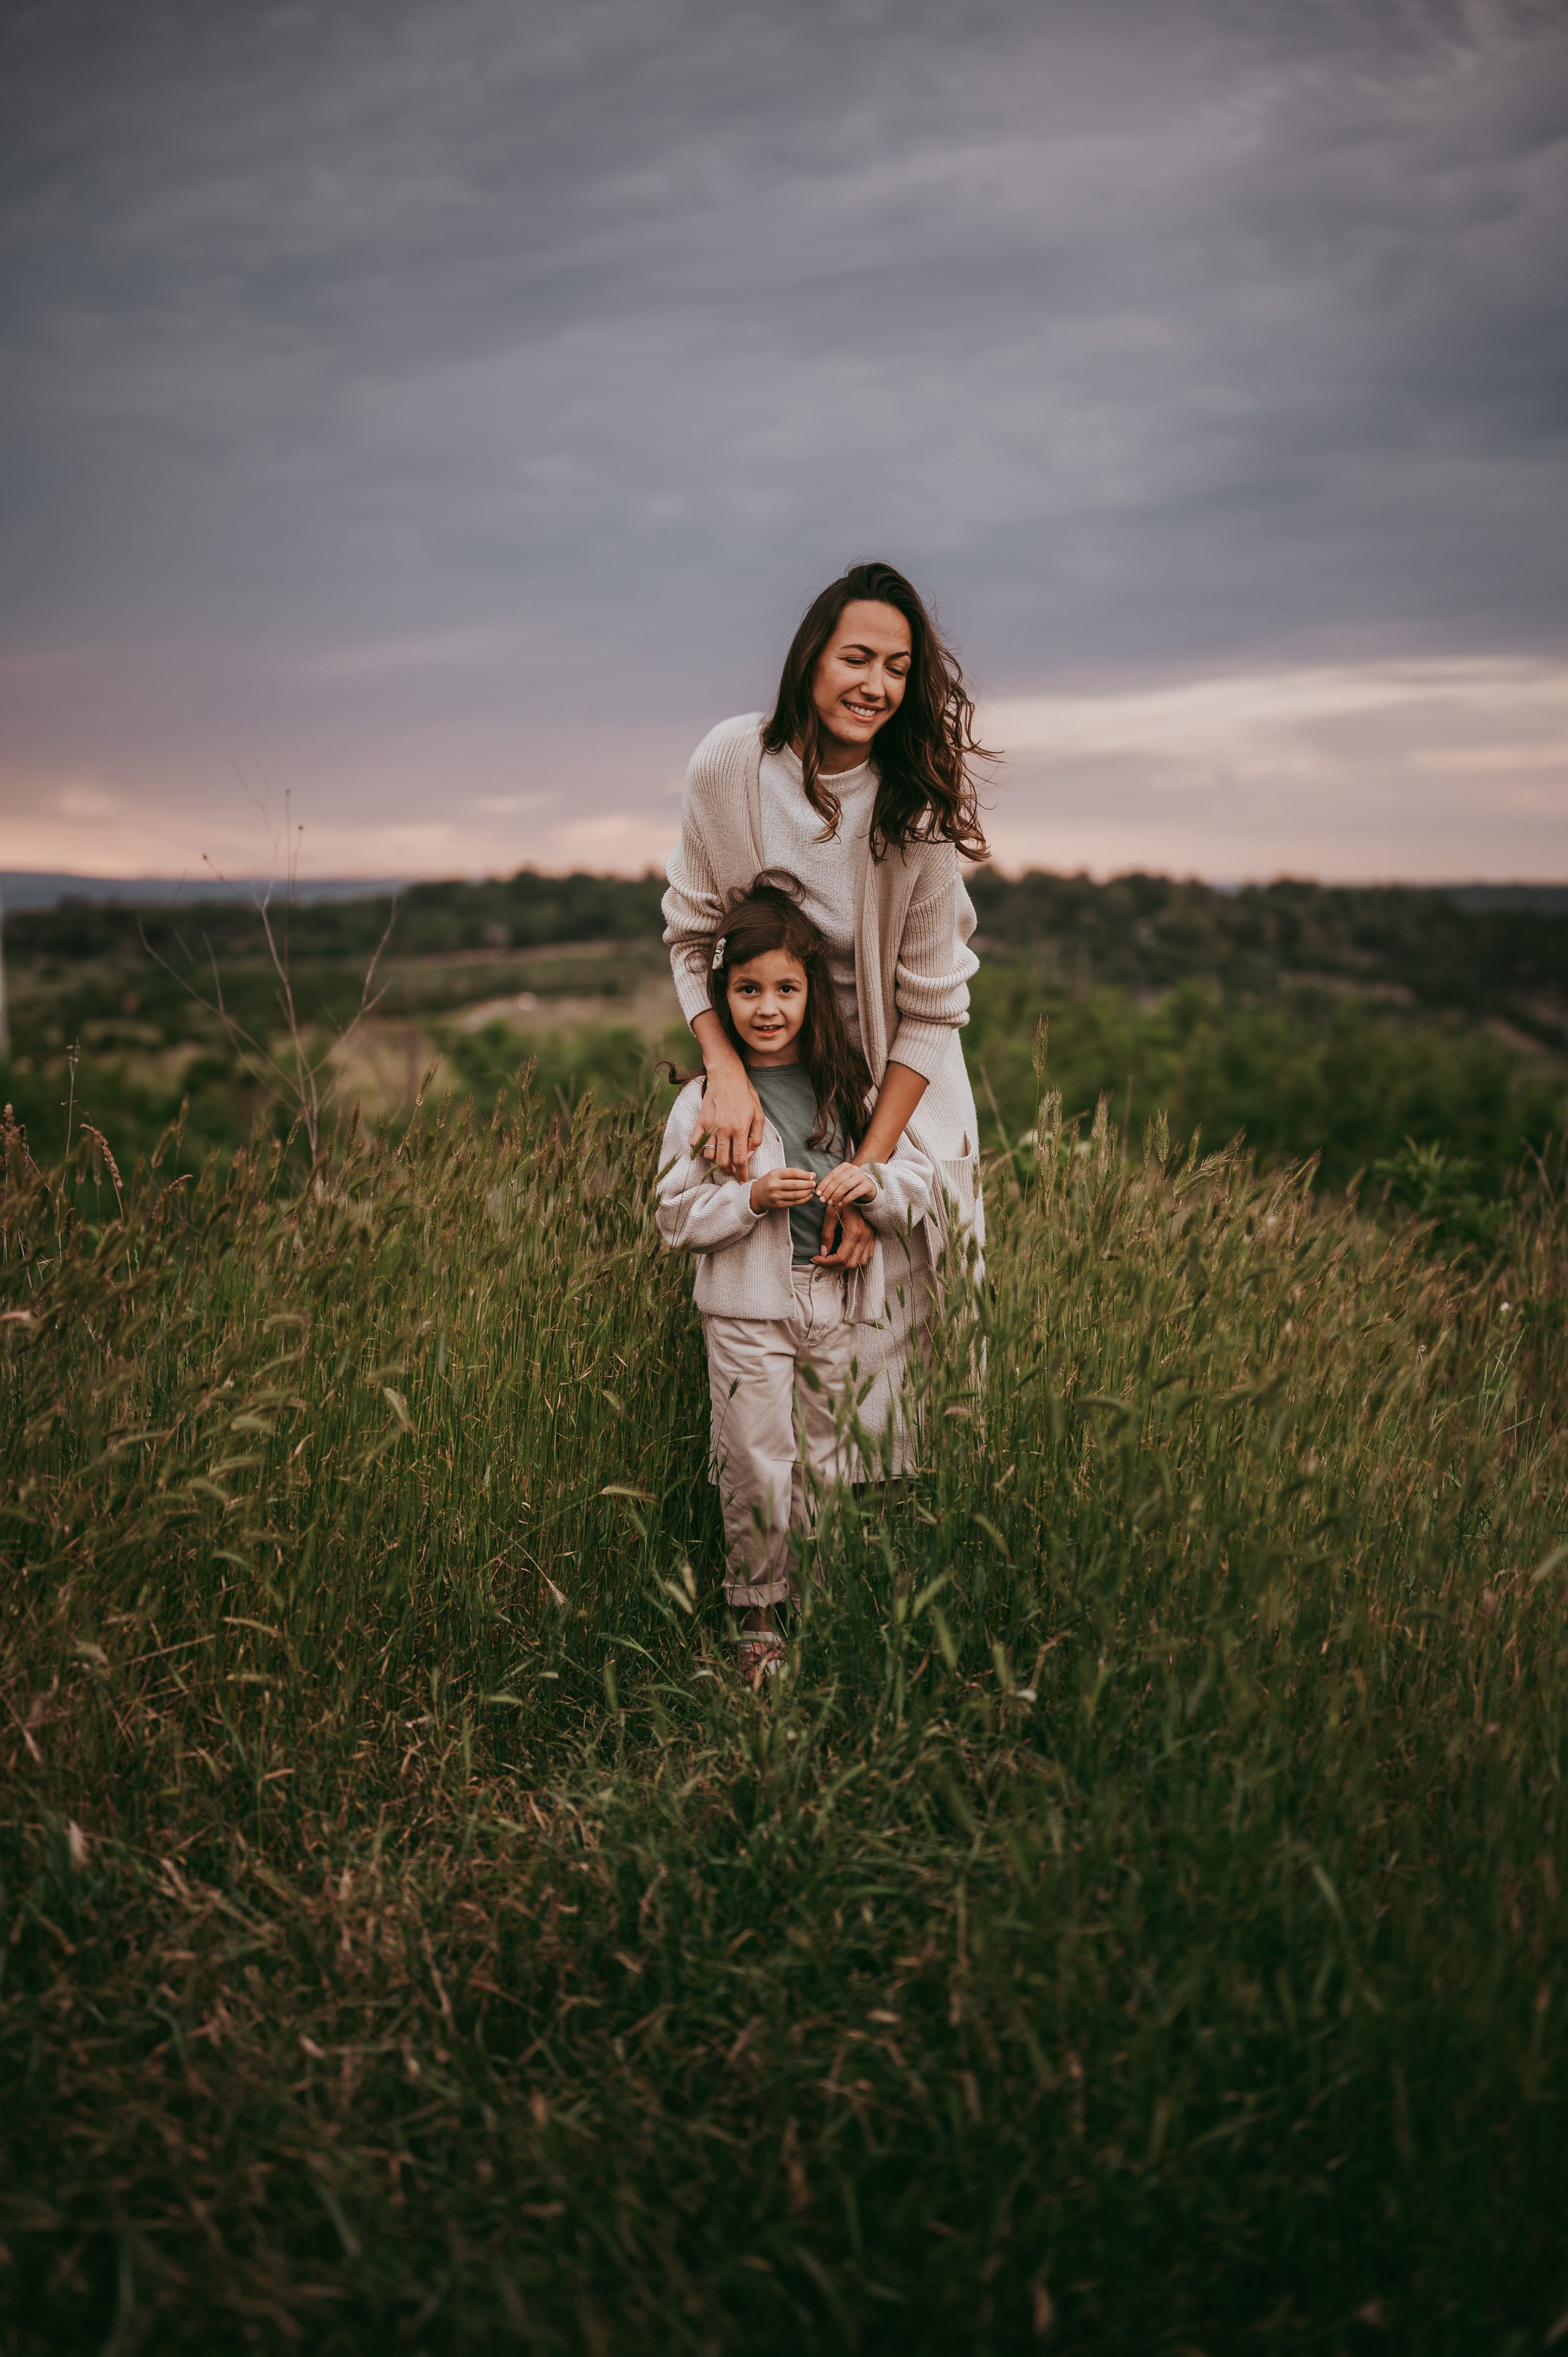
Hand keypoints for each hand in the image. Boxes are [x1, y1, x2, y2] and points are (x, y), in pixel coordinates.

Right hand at [690, 1013, 764, 1178]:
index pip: (740, 1159)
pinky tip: (706, 1151)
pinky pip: (695, 1143)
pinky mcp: (700, 1121)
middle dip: (729, 1171)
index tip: (742, 1181)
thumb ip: (756, 1136)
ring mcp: (710, 1126)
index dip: (741, 1173)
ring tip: (722, 1161)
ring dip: (716, 1162)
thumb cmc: (745, 1094)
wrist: (726, 1076)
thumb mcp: (759, 1114)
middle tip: (732, 1172)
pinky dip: (699, 1150)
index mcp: (740, 1129)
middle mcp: (724, 1130)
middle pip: (723, 1161)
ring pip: (709, 1155)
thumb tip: (750, 1153)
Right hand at [750, 1167, 818, 1212]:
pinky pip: (794, 1203)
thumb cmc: (768, 1182)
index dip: (805, 1174)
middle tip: (813, 1183)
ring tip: (811, 1189)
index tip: (811, 1175)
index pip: (793, 1172)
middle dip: (808, 1184)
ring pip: (796, 1195)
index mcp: (774, 1174)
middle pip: (796, 1185)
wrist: (755, 1196)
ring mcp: (776, 1196)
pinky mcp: (778, 1205)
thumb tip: (812, 1174)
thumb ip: (793, 1174)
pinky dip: (804, 1199)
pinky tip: (808, 1196)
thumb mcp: (777, 1174)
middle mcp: (774, 1185)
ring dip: (807, 1192)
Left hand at [814, 1200, 875, 1268]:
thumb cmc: (842, 1200)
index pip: (841, 1257)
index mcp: (854, 1231)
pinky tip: (843, 1256)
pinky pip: (865, 1258)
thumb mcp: (831, 1214)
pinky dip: (853, 1261)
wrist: (858, 1191)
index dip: (826, 1262)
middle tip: (820, 1261)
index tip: (815, 1258)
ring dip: (843, 1266)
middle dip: (833, 1266)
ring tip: (830, 1261)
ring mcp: (870, 1239)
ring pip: (859, 1264)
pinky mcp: (872, 1239)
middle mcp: (865, 1237)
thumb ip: (827, 1234)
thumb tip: (822, 1253)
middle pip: (850, 1264)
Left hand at [815, 1160, 877, 1208]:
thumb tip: (817, 1190)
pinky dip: (846, 1199)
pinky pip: (854, 1193)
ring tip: (830, 1202)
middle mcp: (853, 1169)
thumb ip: (831, 1183)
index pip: (832, 1175)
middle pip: (838, 1180)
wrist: (868, 1186)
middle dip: (828, 1191)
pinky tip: (840, 1203)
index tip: (818, 1193)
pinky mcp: (866, 1185)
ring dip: (836, 1195)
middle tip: (823, 1200)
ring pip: (845, 1186)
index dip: (824, 1184)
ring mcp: (861, 1176)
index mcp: (845, 1166)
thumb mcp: (841, 1181)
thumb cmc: (851, 1184)